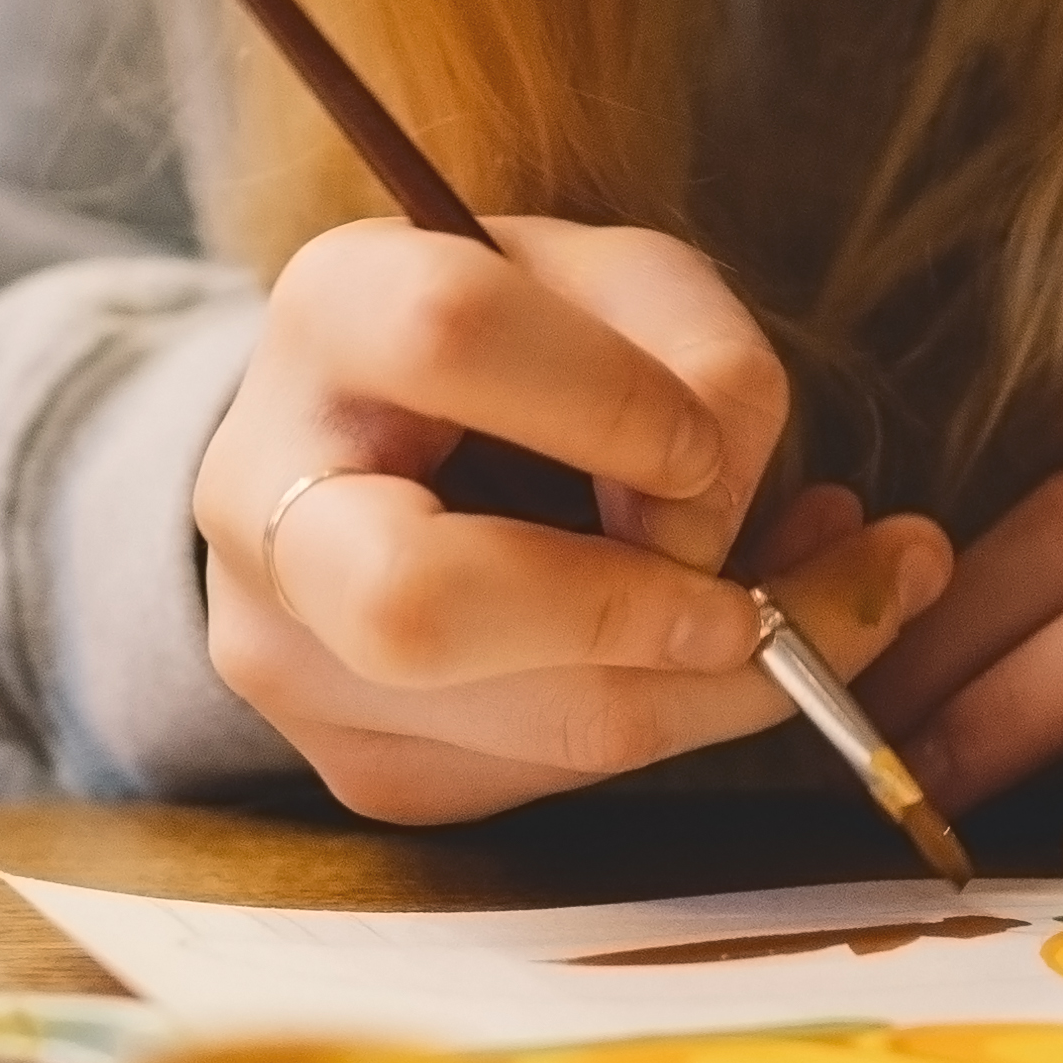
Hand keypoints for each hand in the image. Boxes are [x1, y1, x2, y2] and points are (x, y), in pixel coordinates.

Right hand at [195, 214, 952, 825]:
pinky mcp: (367, 763)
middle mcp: (262, 497)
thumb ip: (701, 354)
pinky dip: (675, 717)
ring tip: (800, 612)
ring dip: (711, 685)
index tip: (701, 447)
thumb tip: (705, 523)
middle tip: (745, 604)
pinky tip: (707, 653)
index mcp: (330, 315)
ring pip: (537, 725)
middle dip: (626, 613)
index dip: (613, 401)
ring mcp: (294, 653)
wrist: (407, 448)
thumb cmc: (538, 349)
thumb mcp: (629, 285)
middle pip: (414, 604)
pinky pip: (563, 777)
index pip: (448, 337)